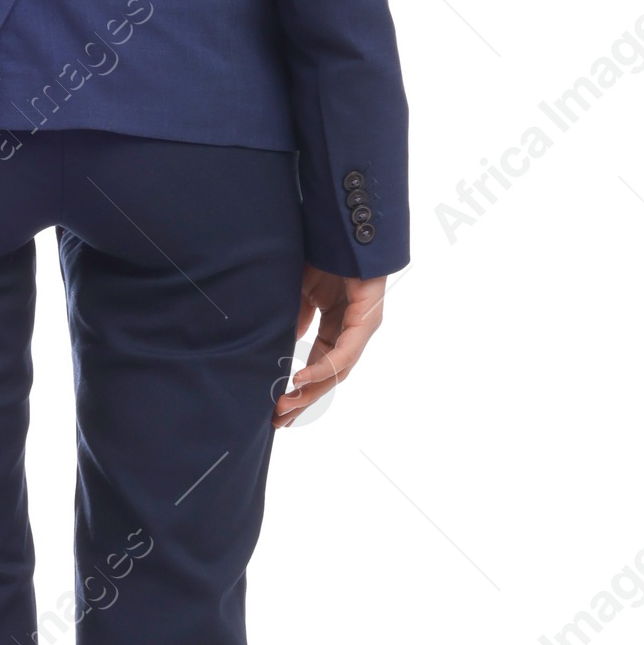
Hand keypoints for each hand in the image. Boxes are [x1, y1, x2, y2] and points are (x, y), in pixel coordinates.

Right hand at [274, 266, 385, 427]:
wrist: (343, 224)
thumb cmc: (324, 252)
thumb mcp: (301, 291)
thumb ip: (296, 318)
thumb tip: (287, 343)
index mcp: (337, 326)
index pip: (318, 365)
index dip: (298, 387)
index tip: (276, 406)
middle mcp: (352, 331)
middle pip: (329, 375)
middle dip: (303, 399)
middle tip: (278, 420)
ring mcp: (362, 327)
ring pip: (338, 371)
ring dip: (310, 391)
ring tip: (284, 407)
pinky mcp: (367, 319)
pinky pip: (344, 354)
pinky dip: (321, 369)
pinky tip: (299, 379)